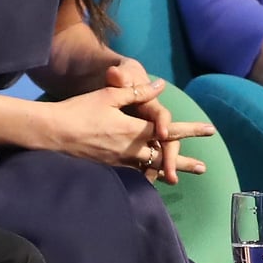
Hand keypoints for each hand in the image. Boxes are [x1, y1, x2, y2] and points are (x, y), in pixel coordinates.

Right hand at [48, 79, 214, 182]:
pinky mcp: (108, 167)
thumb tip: (160, 84)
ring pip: (149, 167)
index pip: (169, 130)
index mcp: (133, 129)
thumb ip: (137, 91)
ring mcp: (119, 161)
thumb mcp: (109, 95)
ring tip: (179, 178)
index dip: (190, 130)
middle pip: (163, 155)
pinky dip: (144, 175)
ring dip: (166, 171)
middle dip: (184, 161)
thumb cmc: (80, 110)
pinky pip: (132, 173)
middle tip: (203, 168)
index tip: (209, 130)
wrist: (53, 133)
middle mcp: (130, 149)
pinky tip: (149, 178)